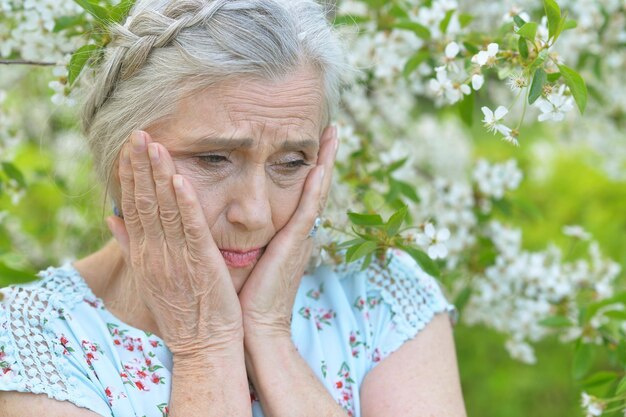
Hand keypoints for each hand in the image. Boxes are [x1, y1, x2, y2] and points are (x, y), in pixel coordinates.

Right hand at [106, 131, 242, 356]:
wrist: (204, 345)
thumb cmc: (181, 311)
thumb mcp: (150, 278)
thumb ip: (131, 247)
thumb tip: (110, 219)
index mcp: (144, 254)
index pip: (132, 207)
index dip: (130, 175)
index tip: (128, 148)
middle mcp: (155, 253)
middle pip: (144, 202)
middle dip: (140, 166)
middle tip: (138, 133)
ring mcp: (176, 259)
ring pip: (164, 210)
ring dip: (158, 176)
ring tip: (153, 145)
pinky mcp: (201, 264)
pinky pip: (190, 229)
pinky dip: (185, 204)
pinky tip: (180, 180)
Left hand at [238, 125, 337, 339]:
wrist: (251, 326)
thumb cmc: (244, 296)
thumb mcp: (247, 257)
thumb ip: (244, 237)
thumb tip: (230, 220)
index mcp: (287, 233)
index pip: (301, 193)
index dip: (308, 167)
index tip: (311, 142)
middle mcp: (298, 231)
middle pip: (315, 186)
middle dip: (324, 156)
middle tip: (330, 129)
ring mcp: (299, 237)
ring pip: (316, 191)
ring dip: (327, 162)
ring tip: (334, 134)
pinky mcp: (294, 245)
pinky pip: (308, 209)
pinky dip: (316, 187)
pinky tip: (319, 165)